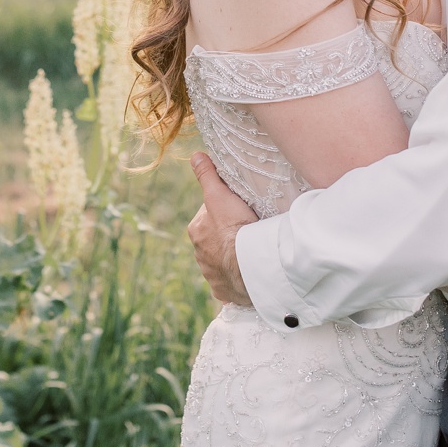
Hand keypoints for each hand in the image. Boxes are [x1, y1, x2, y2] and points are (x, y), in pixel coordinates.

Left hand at [186, 153, 258, 305]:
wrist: (249, 265)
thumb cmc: (235, 227)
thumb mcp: (220, 195)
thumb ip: (207, 176)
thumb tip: (195, 155)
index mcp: (196, 231)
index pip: (210, 215)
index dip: (225, 210)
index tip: (241, 210)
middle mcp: (199, 254)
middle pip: (215, 239)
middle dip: (228, 236)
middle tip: (249, 230)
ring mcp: (211, 274)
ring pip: (222, 261)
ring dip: (233, 257)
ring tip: (252, 251)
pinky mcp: (224, 291)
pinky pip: (230, 283)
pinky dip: (238, 278)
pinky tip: (249, 273)